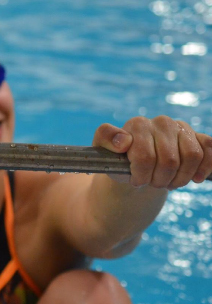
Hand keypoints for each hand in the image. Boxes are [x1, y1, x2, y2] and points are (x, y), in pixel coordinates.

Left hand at [92, 116, 211, 188]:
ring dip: (179, 178)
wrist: (136, 167)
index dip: (141, 175)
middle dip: (159, 180)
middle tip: (150, 182)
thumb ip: (105, 140)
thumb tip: (124, 141)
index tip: (135, 179)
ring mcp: (181, 128)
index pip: (144, 157)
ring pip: (192, 157)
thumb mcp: (103, 153)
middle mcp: (161, 122)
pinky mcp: (198, 137)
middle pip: (169, 161)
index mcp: (137, 124)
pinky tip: (193, 178)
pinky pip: (209, 150)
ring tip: (166, 181)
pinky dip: (203, 168)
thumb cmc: (119, 160)